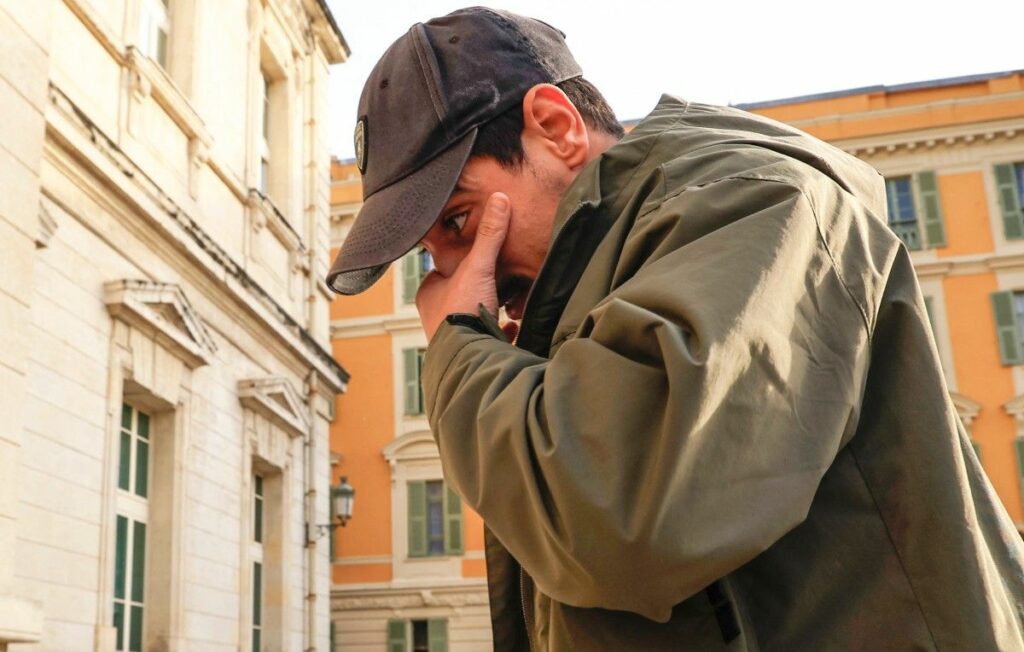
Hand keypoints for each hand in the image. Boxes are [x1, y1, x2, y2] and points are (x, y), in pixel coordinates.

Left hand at [416, 192, 510, 341]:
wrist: (468, 355)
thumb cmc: (462, 310)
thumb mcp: (478, 266)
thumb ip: (490, 235)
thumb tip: (499, 199)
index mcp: (428, 294)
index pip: (442, 271)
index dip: (460, 263)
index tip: (477, 257)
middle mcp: (434, 317)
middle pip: (459, 294)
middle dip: (478, 288)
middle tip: (497, 279)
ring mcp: (451, 337)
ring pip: (471, 317)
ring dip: (489, 310)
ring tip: (507, 303)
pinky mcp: (469, 351)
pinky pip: (487, 337)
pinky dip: (500, 332)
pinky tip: (513, 326)